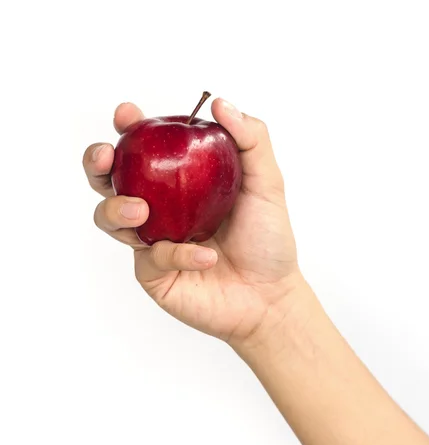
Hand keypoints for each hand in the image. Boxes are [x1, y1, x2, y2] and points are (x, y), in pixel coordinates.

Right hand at [83, 99, 301, 345]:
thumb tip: (218, 103)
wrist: (270, 297)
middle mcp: (160, 208)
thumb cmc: (267, 240)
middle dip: (97, 164)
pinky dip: (177, 253)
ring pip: (109, 218)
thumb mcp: (267, 184)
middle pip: (110, 180)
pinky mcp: (153, 273)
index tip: (127, 115)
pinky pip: (152, 256)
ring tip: (140, 211)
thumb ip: (250, 140)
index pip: (145, 149)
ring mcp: (152, 240)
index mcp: (179, 182)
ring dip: (116, 209)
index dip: (129, 128)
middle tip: (106, 157)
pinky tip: (206, 255)